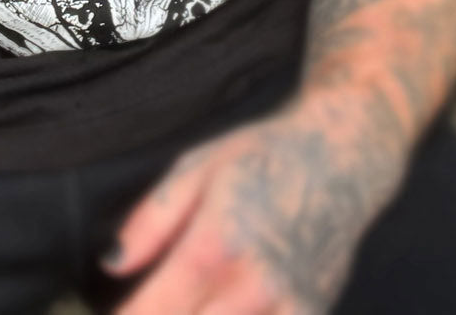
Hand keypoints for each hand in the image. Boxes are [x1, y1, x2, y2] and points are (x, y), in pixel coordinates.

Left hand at [103, 88, 405, 314]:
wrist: (342, 158)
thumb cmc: (264, 155)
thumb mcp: (197, 167)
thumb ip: (151, 220)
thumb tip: (112, 264)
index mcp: (217, 243)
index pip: (154, 312)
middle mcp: (254, 286)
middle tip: (147, 308)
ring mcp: (287, 309)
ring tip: (184, 308)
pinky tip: (219, 310)